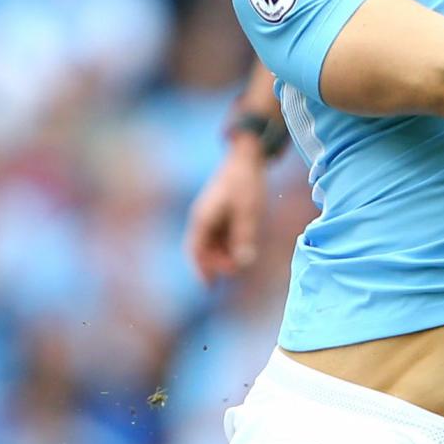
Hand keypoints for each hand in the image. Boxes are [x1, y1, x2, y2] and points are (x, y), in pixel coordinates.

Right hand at [185, 140, 268, 281]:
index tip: (209, 287)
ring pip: (211, 243)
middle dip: (215, 263)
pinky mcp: (220, 212)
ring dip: (222, 255)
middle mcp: (202, 219)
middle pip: (202, 250)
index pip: (195, 251)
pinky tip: (241, 248)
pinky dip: (228, 246)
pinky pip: (219, 235)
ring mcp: (210, 215)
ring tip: (240, 261)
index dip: (200, 270)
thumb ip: (244, 237)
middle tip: (235, 270)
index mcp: (203, 219)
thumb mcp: (248, 212)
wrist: (245, 157)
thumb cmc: (245, 183)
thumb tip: (243, 262)